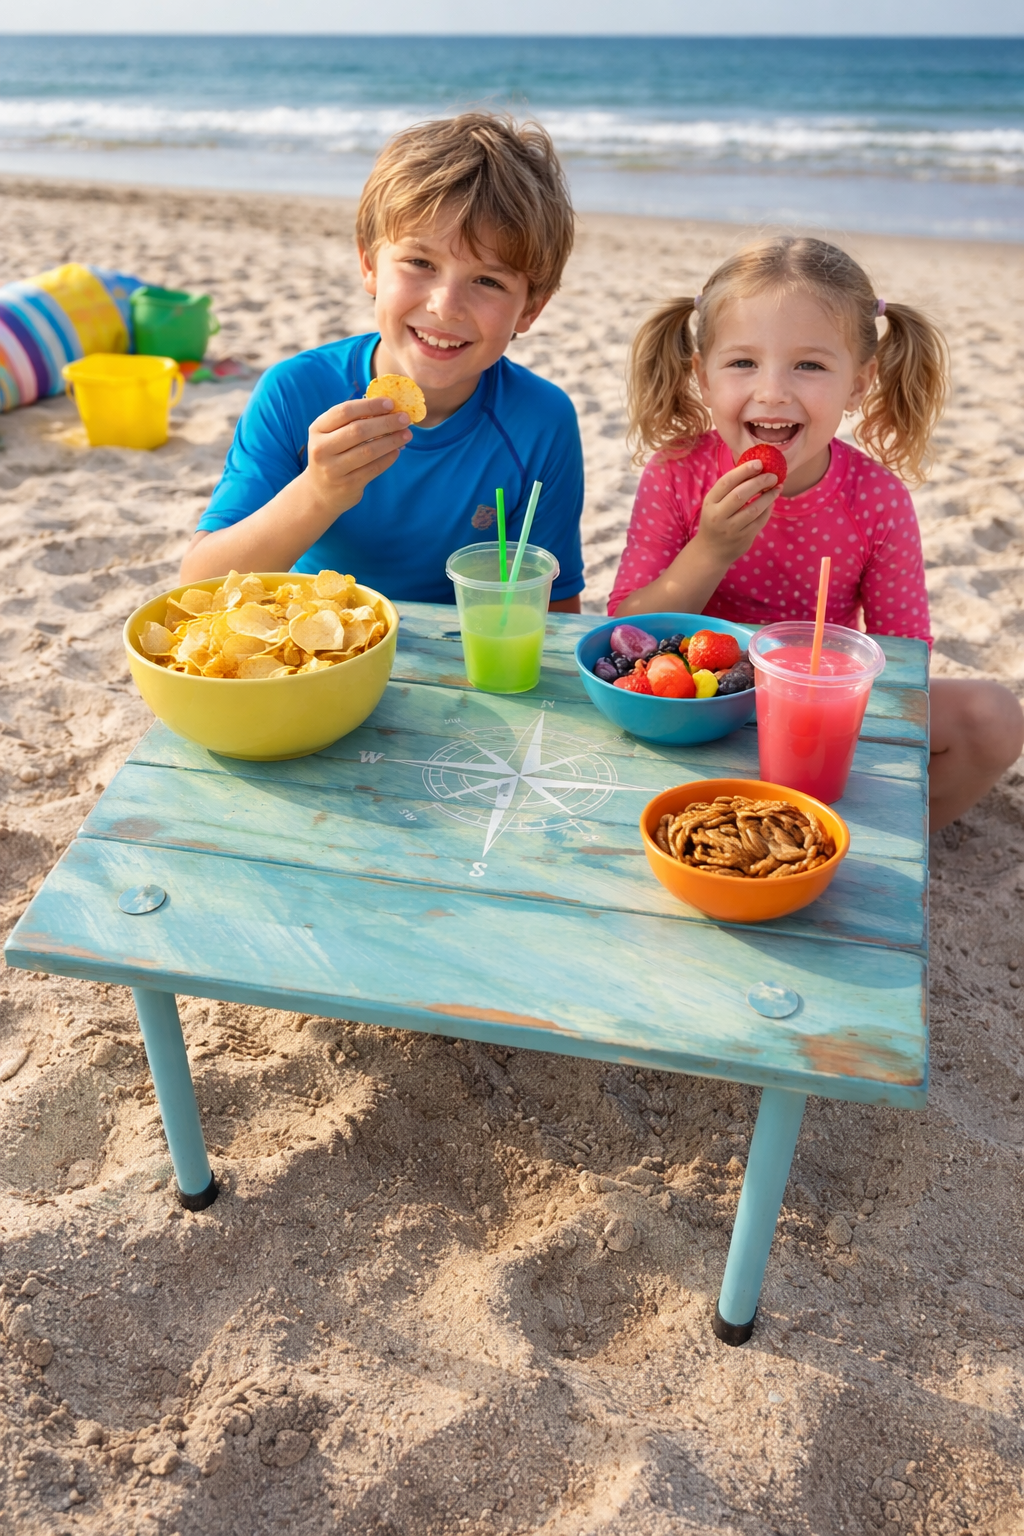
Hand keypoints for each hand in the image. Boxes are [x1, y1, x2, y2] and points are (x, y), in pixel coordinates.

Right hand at [305, 396, 411, 516]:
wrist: (321, 492)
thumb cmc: (333, 455)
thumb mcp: (332, 435)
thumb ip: (352, 421)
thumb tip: (388, 408)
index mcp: (318, 429)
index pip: (345, 412)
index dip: (369, 406)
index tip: (390, 403)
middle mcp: (321, 449)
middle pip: (358, 430)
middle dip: (385, 423)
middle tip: (405, 419)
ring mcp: (333, 469)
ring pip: (368, 450)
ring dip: (391, 440)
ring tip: (407, 435)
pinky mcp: (348, 485)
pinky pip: (374, 468)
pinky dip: (388, 458)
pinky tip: (397, 451)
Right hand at [693, 459, 780, 566]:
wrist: (710, 551)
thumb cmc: (715, 520)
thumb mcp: (714, 503)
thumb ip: (730, 489)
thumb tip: (755, 469)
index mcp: (710, 502)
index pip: (726, 482)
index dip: (744, 471)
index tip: (759, 463)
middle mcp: (718, 515)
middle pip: (741, 494)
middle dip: (759, 482)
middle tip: (773, 476)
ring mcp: (731, 529)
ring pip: (754, 509)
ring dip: (768, 496)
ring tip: (777, 487)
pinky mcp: (743, 538)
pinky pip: (760, 521)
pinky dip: (768, 509)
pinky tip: (771, 502)